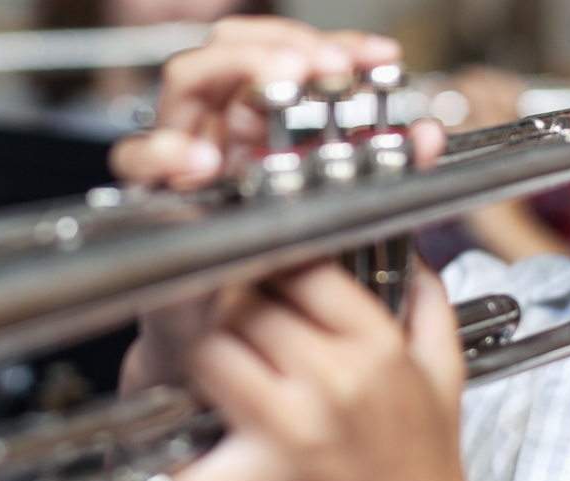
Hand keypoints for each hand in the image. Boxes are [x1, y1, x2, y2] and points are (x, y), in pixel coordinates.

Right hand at [114, 16, 447, 391]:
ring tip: (278, 82)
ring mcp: (187, 156)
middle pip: (232, 47)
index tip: (375, 57)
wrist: (234, 346)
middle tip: (325, 65)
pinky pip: (140, 160)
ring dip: (233, 70)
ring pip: (185, 81)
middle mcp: (224, 130)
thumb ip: (379, 170)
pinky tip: (205, 162)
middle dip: (282, 46)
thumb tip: (429, 135)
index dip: (332, 45)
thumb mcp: (340, 217)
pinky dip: (167, 152)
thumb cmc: (280, 281)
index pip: (290, 54)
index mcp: (268, 125)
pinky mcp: (156, 197)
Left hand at [121, 260, 471, 480]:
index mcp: (374, 343)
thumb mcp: (444, 373)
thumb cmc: (427, 466)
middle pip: (240, 305)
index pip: (298, 266)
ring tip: (201, 370)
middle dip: (222, 306)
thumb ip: (426, 303)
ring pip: (206, 356)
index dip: (265, 259)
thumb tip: (409, 254)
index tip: (248, 265)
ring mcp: (294, 431)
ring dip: (194, 358)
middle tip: (216, 318)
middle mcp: (333, 379)